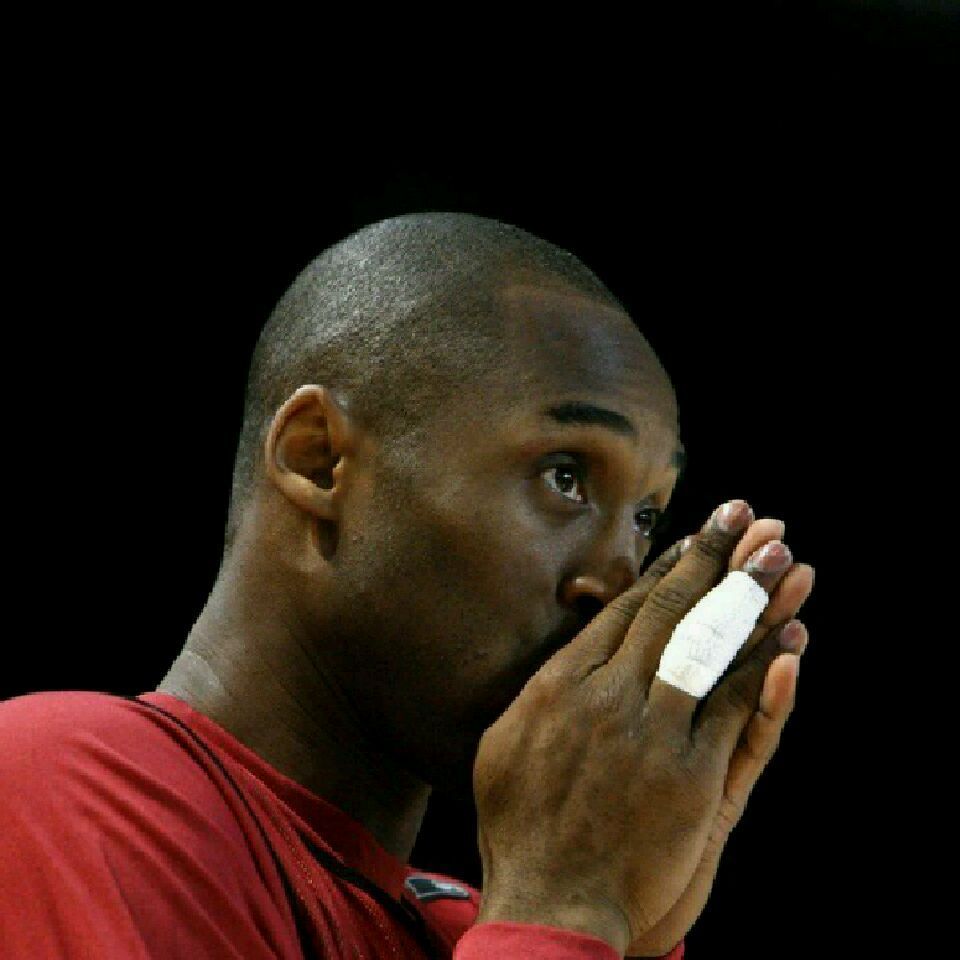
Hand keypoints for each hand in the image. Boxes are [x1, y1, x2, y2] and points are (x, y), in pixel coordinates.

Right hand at [472, 500, 801, 954]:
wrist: (549, 901)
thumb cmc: (520, 825)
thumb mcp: (506, 743)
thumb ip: (540, 691)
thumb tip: (568, 652)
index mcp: (561, 683)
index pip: (625, 610)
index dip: (667, 569)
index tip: (695, 536)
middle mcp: (606, 696)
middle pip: (671, 613)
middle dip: (713, 559)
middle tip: (748, 517)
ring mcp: (651, 734)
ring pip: (709, 648)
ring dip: (748, 597)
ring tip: (779, 554)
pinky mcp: (691, 776)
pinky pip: (736, 710)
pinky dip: (767, 671)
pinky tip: (791, 638)